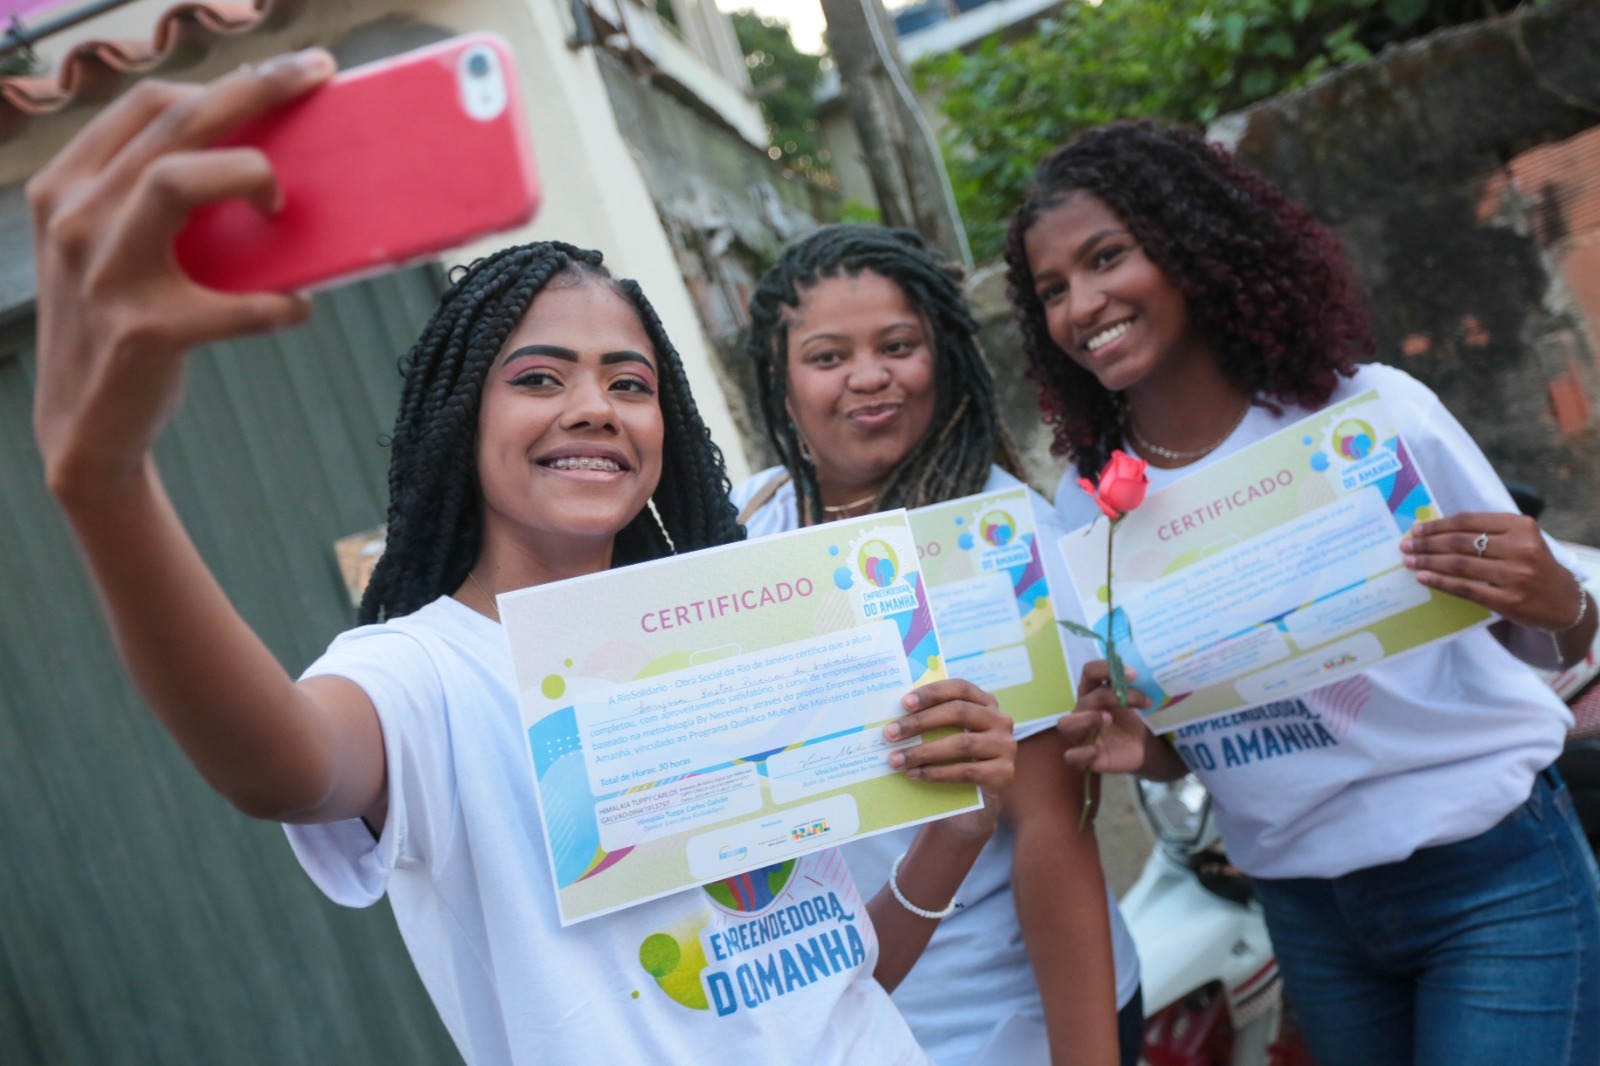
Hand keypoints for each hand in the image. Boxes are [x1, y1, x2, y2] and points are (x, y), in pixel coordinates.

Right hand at [30, 50, 333, 503]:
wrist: (85, 426)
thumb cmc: (123, 325)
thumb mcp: (118, 249)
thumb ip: (157, 200)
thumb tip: (263, 161)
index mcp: (68, 187)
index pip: (147, 104)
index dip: (224, 80)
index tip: (287, 75)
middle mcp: (76, 218)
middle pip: (172, 122)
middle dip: (255, 90)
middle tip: (315, 81)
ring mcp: (105, 274)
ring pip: (178, 180)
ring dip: (248, 177)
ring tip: (281, 207)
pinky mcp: (146, 332)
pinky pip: (236, 305)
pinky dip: (279, 306)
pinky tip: (296, 309)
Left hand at [886, 678, 1014, 840]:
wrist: (977, 804)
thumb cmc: (954, 760)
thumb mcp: (946, 736)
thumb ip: (931, 723)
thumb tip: (893, 719)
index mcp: (986, 703)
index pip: (959, 688)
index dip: (932, 693)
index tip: (903, 703)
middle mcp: (1001, 720)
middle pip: (958, 712)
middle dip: (920, 722)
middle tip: (890, 733)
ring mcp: (1006, 747)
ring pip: (961, 744)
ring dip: (923, 752)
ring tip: (895, 760)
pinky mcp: (1004, 773)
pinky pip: (966, 771)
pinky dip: (936, 773)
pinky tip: (914, 775)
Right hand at [1059, 659, 1152, 775]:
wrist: (1141, 749)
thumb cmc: (1132, 720)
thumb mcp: (1135, 702)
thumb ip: (1134, 687)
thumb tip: (1148, 671)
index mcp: (1092, 693)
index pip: (1089, 672)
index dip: (1105, 668)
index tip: (1133, 673)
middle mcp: (1082, 711)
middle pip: (1086, 697)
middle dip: (1112, 695)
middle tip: (1140, 700)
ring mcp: (1080, 735)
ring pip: (1067, 724)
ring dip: (1088, 719)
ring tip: (1109, 719)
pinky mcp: (1085, 758)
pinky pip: (1072, 756)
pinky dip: (1082, 753)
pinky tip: (1097, 750)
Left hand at [1401, 512, 1583, 630]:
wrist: (1563, 601)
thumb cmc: (1532, 565)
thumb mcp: (1519, 539)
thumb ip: (1487, 532)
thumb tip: (1436, 529)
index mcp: (1521, 526)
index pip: (1469, 521)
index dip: (1438, 525)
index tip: (1416, 529)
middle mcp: (1520, 548)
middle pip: (1460, 542)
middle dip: (1427, 544)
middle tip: (1406, 546)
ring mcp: (1515, 575)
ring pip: (1460, 565)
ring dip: (1428, 562)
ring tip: (1409, 561)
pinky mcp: (1509, 600)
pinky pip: (1465, 589)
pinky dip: (1440, 582)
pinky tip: (1423, 578)